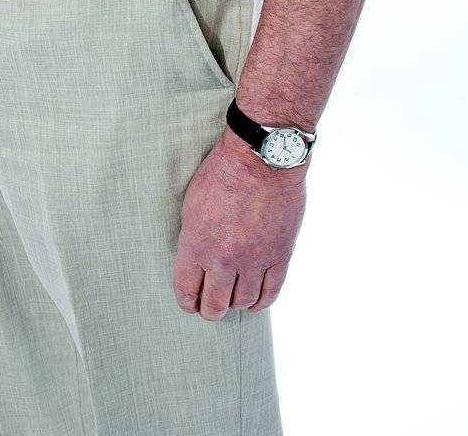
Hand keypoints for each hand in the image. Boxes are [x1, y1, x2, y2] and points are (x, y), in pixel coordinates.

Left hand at [172, 125, 307, 317]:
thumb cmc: (223, 172)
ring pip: (243, 302)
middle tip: (210, 308)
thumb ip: (193, 238)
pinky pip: (270, 293)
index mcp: (197, 245)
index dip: (187, 302)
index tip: (190, 303)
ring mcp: (254, 260)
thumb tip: (194, 262)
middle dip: (210, 310)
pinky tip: (254, 299)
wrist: (262, 157)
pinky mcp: (280, 257)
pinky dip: (260, 302)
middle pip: (215, 305)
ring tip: (232, 300)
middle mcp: (224, 259)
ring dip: (235, 304)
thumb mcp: (192, 203)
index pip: (187, 291)